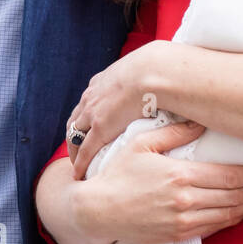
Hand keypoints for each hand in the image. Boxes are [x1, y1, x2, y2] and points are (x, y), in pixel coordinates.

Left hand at [67, 41, 164, 178]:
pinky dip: (80, 162)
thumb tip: (167, 82)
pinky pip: (84, 150)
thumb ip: (150, 80)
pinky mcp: (99, 130)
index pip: (89, 101)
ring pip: (74, 135)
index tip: (91, 126)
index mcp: (103, 82)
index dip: (88, 115)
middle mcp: (93, 96)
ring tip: (79, 164)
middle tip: (79, 148)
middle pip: (76, 118)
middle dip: (76, 133)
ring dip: (75, 150)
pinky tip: (80, 174)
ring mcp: (93, 113)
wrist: (153, 72)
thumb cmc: (158, 69)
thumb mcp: (146, 70)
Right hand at [73, 121, 242, 243]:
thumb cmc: (117, 173)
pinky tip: (241, 213)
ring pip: (228, 215)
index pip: (229, 176)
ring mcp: (182, 220)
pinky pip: (213, 228)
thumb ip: (174, 132)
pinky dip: (232, 220)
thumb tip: (199, 121)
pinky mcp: (177, 234)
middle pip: (234, 197)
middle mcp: (185, 200)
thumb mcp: (142, 144)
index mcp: (180, 174)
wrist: (98, 209)